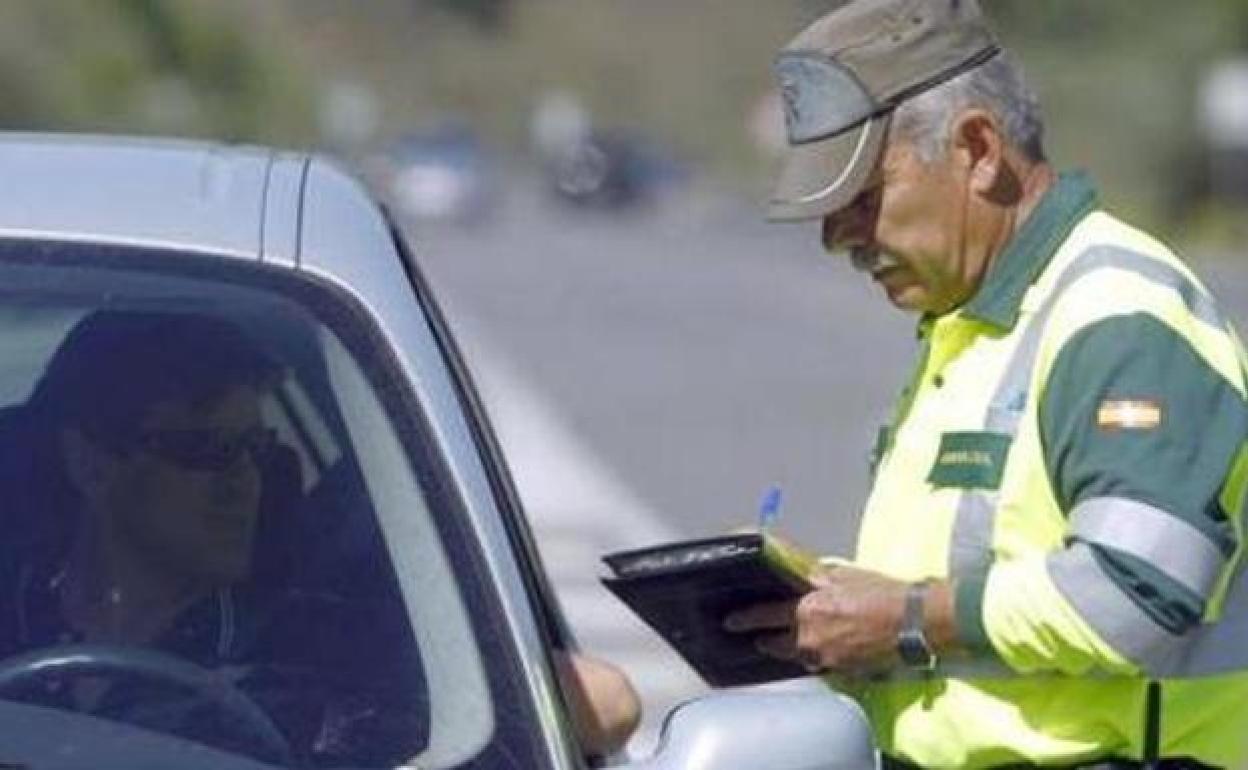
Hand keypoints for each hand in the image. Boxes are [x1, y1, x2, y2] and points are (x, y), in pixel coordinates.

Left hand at [724, 565, 912, 675]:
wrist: (915, 622)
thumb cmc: (882, 593)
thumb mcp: (843, 575)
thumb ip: (815, 577)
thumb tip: (798, 575)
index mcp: (808, 611)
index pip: (765, 616)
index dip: (745, 618)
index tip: (730, 621)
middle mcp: (812, 639)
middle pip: (777, 644)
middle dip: (766, 640)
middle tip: (757, 637)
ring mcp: (828, 659)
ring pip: (798, 656)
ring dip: (790, 649)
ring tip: (784, 643)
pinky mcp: (844, 671)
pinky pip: (820, 664)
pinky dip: (815, 656)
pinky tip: (819, 650)